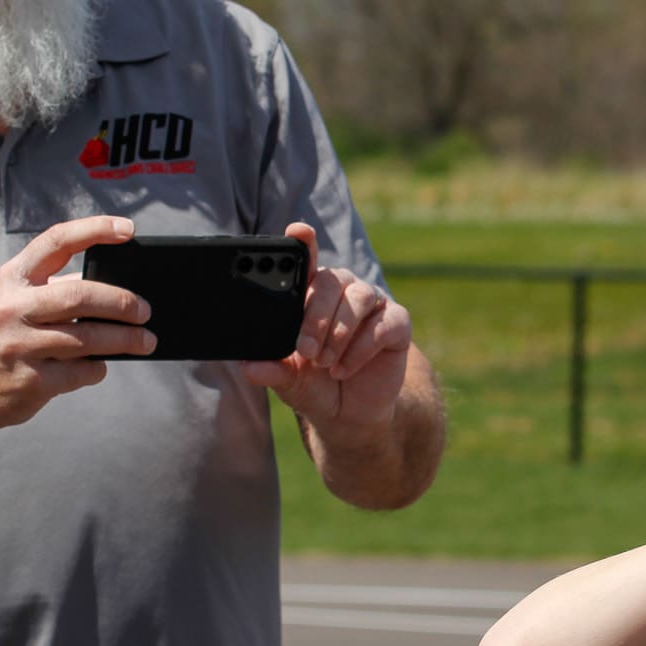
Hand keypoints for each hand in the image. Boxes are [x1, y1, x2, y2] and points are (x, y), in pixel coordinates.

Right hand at [0, 215, 154, 428]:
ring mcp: (20, 345)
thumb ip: (52, 289)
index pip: (56, 242)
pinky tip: (99, 365)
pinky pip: (82, 371)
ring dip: (125, 340)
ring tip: (145, 341)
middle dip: (122, 302)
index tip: (127, 229)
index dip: (94, 229)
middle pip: (80, 295)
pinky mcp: (31, 380)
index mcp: (12, 279)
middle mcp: (12, 308)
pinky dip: (98, 368)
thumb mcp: (12, 302)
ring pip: (88, 338)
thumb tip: (111, 288)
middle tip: (145, 311)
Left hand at [242, 222, 412, 428]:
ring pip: (359, 297)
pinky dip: (360, 349)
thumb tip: (248, 367)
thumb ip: (273, 370)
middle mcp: (344, 291)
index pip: (308, 260)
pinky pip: (382, 324)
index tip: (297, 231)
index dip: (304, 243)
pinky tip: (344, 369)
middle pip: (333, 280)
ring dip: (339, 332)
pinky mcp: (397, 323)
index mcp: (313, 294)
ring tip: (324, 363)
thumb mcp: (290, 381)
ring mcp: (373, 305)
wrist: (352, 413)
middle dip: (316, 316)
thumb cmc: (317, 386)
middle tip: (306, 350)